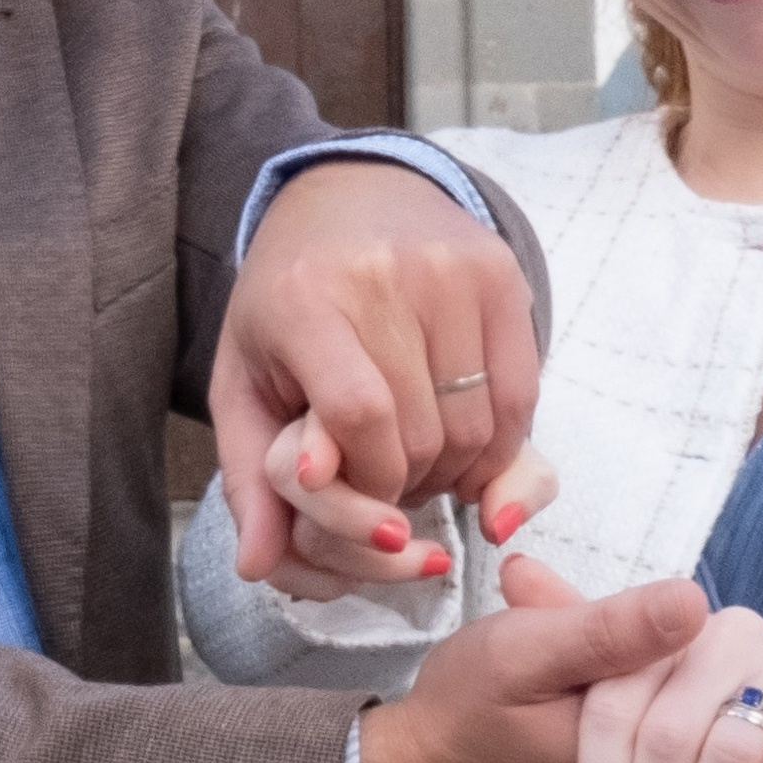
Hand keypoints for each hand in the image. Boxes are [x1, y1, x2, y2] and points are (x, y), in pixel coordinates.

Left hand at [213, 160, 537, 587]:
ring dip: (452, 469)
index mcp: (306, 301)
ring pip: (477, 426)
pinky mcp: (503, 275)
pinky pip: (519, 396)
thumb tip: (256, 569)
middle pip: (423, 434)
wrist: (348, 193)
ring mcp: (453, 271)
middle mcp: (385, 276)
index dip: (364, 481)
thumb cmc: (286, 300)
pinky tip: (462, 440)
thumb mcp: (242, 381)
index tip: (355, 491)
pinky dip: (498, 443)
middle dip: (403, 484)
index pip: (359, 416)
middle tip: (382, 479)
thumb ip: (248, 479)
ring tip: (416, 455)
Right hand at [355, 573, 708, 762]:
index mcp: (639, 759)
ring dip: (671, 708)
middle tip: (588, 666)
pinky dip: (665, 745)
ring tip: (595, 691)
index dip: (675, 637)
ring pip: (706, 754)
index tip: (606, 635)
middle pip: (718, 721)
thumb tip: (696, 600)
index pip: (715, 682)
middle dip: (673, 673)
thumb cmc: (461, 715)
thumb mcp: (521, 651)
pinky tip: (620, 723)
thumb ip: (610, 629)